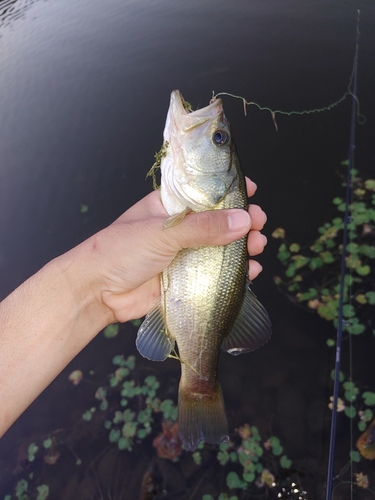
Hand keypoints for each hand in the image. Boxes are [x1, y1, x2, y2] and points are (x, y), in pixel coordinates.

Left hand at [78, 177, 266, 323]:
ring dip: (242, 247)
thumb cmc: (121, 250)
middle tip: (259, 222)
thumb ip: (203, 227)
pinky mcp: (185, 279)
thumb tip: (243, 220)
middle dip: (242, 221)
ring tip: (258, 247)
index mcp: (168, 207)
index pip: (204, 193)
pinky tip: (251, 272)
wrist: (96, 292)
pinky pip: (215, 274)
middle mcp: (178, 229)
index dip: (228, 191)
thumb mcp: (162, 231)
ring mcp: (183, 255)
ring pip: (220, 248)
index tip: (251, 190)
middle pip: (218, 222)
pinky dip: (235, 273)